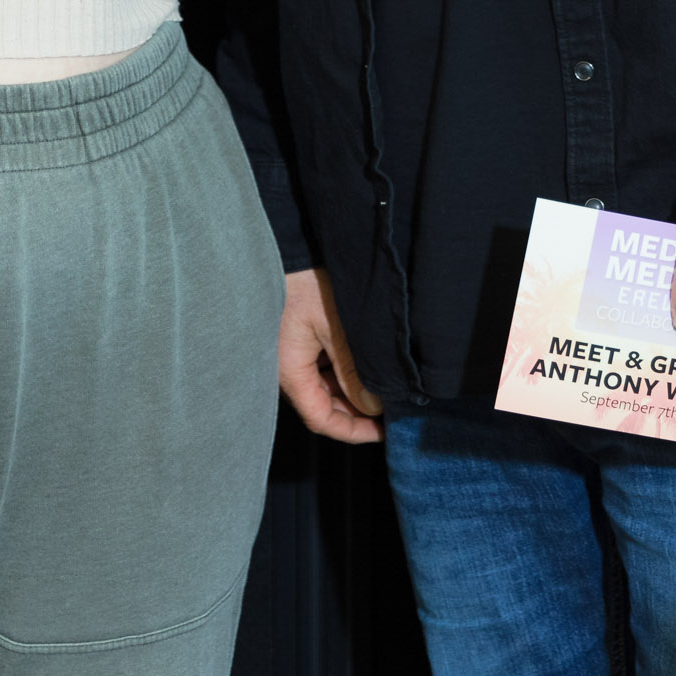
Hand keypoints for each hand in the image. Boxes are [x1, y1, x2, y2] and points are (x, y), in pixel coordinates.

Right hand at [278, 267, 383, 442]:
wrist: (288, 243)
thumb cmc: (306, 282)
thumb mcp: (337, 328)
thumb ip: (353, 370)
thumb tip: (372, 406)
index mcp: (290, 370)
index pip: (320, 418)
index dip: (352, 431)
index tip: (382, 432)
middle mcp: (287, 366)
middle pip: (322, 405)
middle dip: (355, 411)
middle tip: (389, 409)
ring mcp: (291, 352)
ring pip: (323, 386)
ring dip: (350, 390)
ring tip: (382, 385)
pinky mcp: (298, 338)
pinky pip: (320, 365)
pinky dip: (342, 370)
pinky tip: (364, 364)